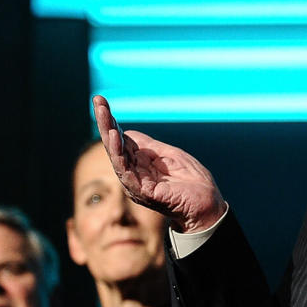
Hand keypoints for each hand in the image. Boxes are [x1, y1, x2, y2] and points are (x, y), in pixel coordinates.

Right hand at [93, 95, 227, 232]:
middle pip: (115, 147)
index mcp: (141, 164)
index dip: (112, 122)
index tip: (101, 101)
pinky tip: (116, 139)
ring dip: (110, 138)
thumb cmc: (193, 183)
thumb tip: (126, 132)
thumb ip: (149, 146)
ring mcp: (138, 184)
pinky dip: (120, 157)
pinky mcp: (144, 193)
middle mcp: (135, 173)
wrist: (208, 206)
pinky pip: (127, 174)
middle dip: (105, 124)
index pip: (122, 140)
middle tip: (97, 102)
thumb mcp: (171, 156)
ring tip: (105, 118)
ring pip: (117, 159)